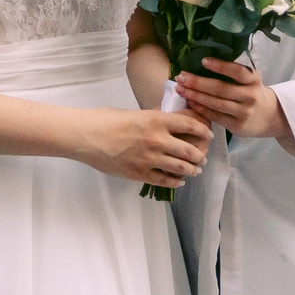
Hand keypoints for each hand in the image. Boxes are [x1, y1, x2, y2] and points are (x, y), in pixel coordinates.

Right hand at [76, 106, 211, 188]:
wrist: (86, 136)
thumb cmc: (105, 120)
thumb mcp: (133, 113)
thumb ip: (153, 118)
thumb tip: (167, 119)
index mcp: (156, 120)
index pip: (189, 124)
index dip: (203, 130)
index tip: (208, 135)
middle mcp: (158, 139)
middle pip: (190, 150)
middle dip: (200, 155)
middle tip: (203, 158)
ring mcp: (150, 158)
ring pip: (181, 168)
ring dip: (192, 170)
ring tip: (195, 171)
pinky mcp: (140, 173)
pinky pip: (165, 180)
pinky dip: (176, 182)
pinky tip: (179, 181)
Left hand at [177, 57, 294, 154]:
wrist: (270, 117)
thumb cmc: (252, 92)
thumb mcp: (250, 80)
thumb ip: (234, 73)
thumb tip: (202, 61)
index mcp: (254, 79)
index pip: (238, 72)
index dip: (221, 66)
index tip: (203, 60)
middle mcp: (251, 96)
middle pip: (221, 89)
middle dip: (198, 82)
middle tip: (181, 76)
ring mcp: (244, 112)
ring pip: (215, 103)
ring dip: (195, 95)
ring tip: (180, 88)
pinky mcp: (237, 126)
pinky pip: (215, 116)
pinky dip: (200, 108)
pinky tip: (190, 101)